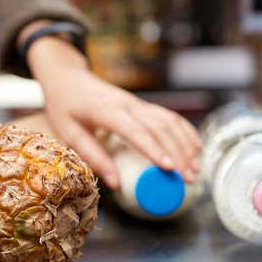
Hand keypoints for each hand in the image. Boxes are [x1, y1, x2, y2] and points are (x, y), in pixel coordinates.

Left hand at [24, 31, 201, 189]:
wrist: (68, 77)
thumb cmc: (65, 106)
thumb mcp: (69, 133)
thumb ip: (93, 157)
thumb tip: (116, 183)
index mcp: (106, 110)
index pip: (135, 131)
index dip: (154, 149)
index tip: (169, 168)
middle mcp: (127, 104)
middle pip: (160, 128)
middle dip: (178, 154)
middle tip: (187, 179)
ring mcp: (137, 103)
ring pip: (169, 121)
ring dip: (186, 144)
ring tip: (195, 169)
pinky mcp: (142, 105)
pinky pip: (169, 116)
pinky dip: (184, 131)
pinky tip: (195, 147)